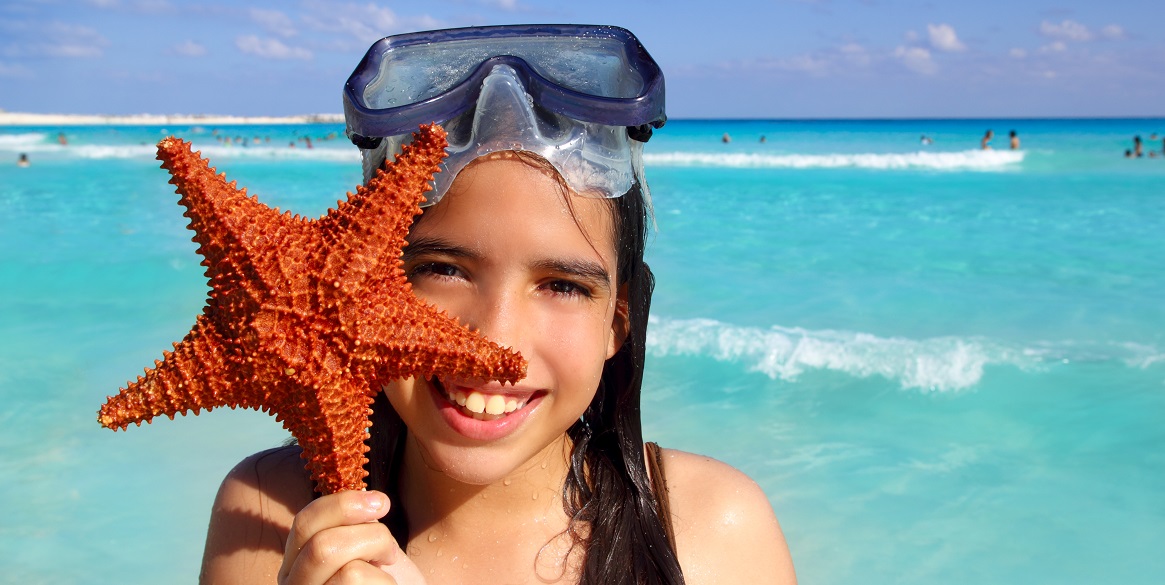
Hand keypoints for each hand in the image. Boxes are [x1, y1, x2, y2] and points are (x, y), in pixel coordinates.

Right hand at [278, 490, 425, 584]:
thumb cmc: (379, 579)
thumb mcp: (363, 547)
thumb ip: (351, 526)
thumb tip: (362, 497)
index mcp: (295, 563)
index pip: (304, 522)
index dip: (343, 505)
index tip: (381, 503)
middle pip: (323, 546)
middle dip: (371, 537)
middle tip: (390, 550)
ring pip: (349, 572)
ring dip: (380, 563)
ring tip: (388, 570)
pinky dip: (385, 583)